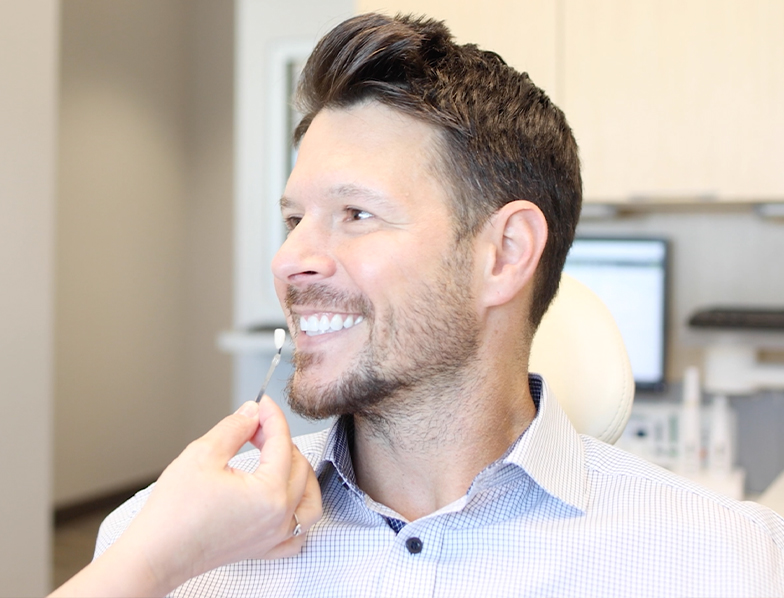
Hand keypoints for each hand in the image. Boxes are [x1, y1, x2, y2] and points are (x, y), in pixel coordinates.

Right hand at [50, 397, 321, 597]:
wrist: (155, 554)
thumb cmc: (174, 511)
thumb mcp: (203, 454)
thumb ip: (235, 427)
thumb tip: (253, 413)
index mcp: (269, 494)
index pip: (282, 444)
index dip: (272, 417)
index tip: (263, 404)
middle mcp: (279, 518)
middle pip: (299, 467)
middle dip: (281, 441)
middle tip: (256, 427)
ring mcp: (274, 537)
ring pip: (309, 501)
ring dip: (300, 474)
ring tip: (278, 458)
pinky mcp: (263, 549)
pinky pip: (299, 533)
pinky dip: (299, 512)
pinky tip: (285, 499)